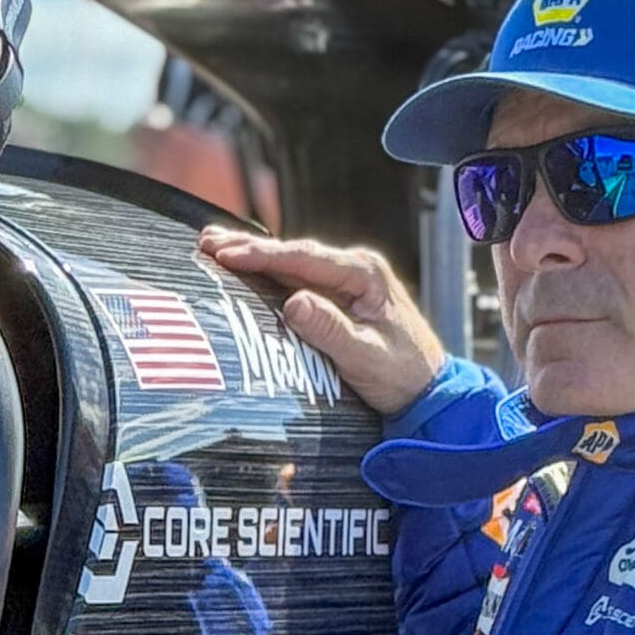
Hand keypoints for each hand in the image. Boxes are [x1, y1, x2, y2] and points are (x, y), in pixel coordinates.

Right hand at [197, 228, 446, 417]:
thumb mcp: (366, 357)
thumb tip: (293, 304)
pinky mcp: (339, 299)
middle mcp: (355, 269)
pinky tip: (244, 272)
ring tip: (214, 249)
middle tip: (207, 242)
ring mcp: (346, 283)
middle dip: (249, 248)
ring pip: (292, 265)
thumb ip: (330, 330)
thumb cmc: (403, 376)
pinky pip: (297, 281)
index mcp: (365, 273)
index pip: (304, 258)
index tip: (227, 255)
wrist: (428, 392)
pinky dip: (268, 276)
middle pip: (293, 254)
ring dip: (254, 258)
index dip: (262, 256)